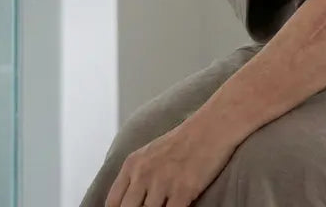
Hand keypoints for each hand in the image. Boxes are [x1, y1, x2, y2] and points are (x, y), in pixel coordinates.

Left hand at [105, 120, 234, 206]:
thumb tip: (131, 201)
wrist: (213, 126)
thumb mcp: (151, 152)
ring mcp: (162, 183)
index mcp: (132, 164)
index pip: (112, 203)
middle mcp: (143, 174)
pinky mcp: (183, 191)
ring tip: (165, 206)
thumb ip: (137, 176)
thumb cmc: (185, 140)